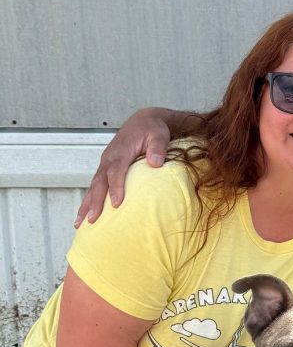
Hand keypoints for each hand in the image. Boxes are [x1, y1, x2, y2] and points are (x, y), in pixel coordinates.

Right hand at [74, 109, 170, 226]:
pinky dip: (89, 201)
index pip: (116, 170)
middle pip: (99, 182)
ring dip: (86, 204)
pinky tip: (85, 216)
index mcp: (121, 151)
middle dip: (95, 201)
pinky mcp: (105, 170)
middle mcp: (109, 158)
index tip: (116, 204)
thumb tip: (155, 163)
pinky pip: (95, 187)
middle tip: (93, 219)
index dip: (115, 187)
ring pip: (93, 186)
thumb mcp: (159, 135)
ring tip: (79, 224)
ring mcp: (105, 164)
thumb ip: (157, 147)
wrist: (143, 121)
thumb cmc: (152, 130)